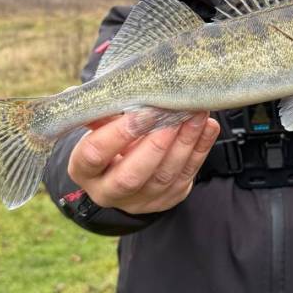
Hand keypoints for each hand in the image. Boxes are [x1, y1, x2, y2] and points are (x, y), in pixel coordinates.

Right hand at [67, 112, 219, 214]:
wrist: (123, 169)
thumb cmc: (109, 138)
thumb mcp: (97, 128)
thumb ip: (99, 113)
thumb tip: (94, 92)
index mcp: (84, 171)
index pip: (94, 155)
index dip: (117, 134)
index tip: (141, 111)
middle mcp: (108, 191)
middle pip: (131, 176)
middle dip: (154, 145)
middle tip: (173, 115)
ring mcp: (141, 200)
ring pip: (164, 176)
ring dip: (184, 142)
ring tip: (196, 113)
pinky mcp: (167, 198)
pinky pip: (187, 174)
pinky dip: (200, 149)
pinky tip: (208, 126)